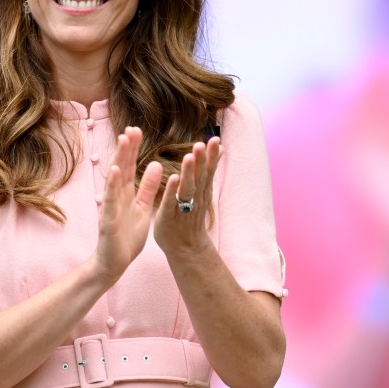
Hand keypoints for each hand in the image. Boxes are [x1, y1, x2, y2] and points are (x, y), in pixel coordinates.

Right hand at [94, 126, 162, 284]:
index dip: (132, 149)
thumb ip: (148, 188)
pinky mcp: (108, 219)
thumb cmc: (127, 237)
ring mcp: (110, 206)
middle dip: (126, 147)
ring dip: (118, 158)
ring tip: (123, 140)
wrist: (114, 263)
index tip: (137, 130)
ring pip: (115, 179)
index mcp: (126, 194)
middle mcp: (116, 196)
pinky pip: (110, 199)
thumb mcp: (143, 209)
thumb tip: (156, 165)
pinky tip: (114, 169)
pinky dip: (112, 183)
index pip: (129, 167)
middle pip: (121, 167)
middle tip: (131, 127)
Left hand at [154, 137, 222, 256]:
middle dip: (201, 161)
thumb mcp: (202, 190)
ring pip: (187, 188)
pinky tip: (174, 179)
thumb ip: (208, 170)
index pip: (208, 171)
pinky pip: (171, 203)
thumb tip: (220, 149)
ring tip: (189, 157)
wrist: (186, 248)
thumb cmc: (191, 216)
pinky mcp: (168, 216)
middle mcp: (195, 198)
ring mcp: (182, 208)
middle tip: (202, 144)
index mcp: (201, 190)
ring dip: (189, 173)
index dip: (211, 156)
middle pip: (200, 177)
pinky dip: (173, 191)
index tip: (215, 139)